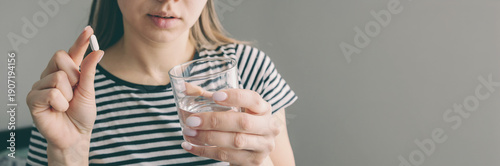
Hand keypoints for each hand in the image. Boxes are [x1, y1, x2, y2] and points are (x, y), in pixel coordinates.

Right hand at [26, 26, 102, 154]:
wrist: (75, 136)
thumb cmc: (81, 114)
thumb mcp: (89, 91)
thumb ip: (90, 71)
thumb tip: (98, 51)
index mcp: (68, 72)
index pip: (73, 52)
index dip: (80, 40)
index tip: (89, 30)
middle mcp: (52, 74)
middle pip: (60, 57)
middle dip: (74, 75)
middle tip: (74, 91)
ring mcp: (40, 85)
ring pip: (58, 77)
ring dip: (68, 95)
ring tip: (66, 105)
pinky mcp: (33, 98)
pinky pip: (51, 92)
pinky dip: (60, 104)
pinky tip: (57, 110)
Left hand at [180, 88, 281, 165]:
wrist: (253, 151)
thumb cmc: (239, 124)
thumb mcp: (233, 109)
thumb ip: (211, 98)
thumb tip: (183, 86)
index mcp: (264, 109)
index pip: (253, 99)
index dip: (235, 97)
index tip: (215, 96)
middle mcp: (268, 127)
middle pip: (243, 122)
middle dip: (215, 121)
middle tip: (192, 120)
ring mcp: (263, 146)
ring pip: (235, 141)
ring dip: (208, 137)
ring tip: (189, 132)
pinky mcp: (253, 161)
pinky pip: (227, 156)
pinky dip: (205, 151)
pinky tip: (190, 146)